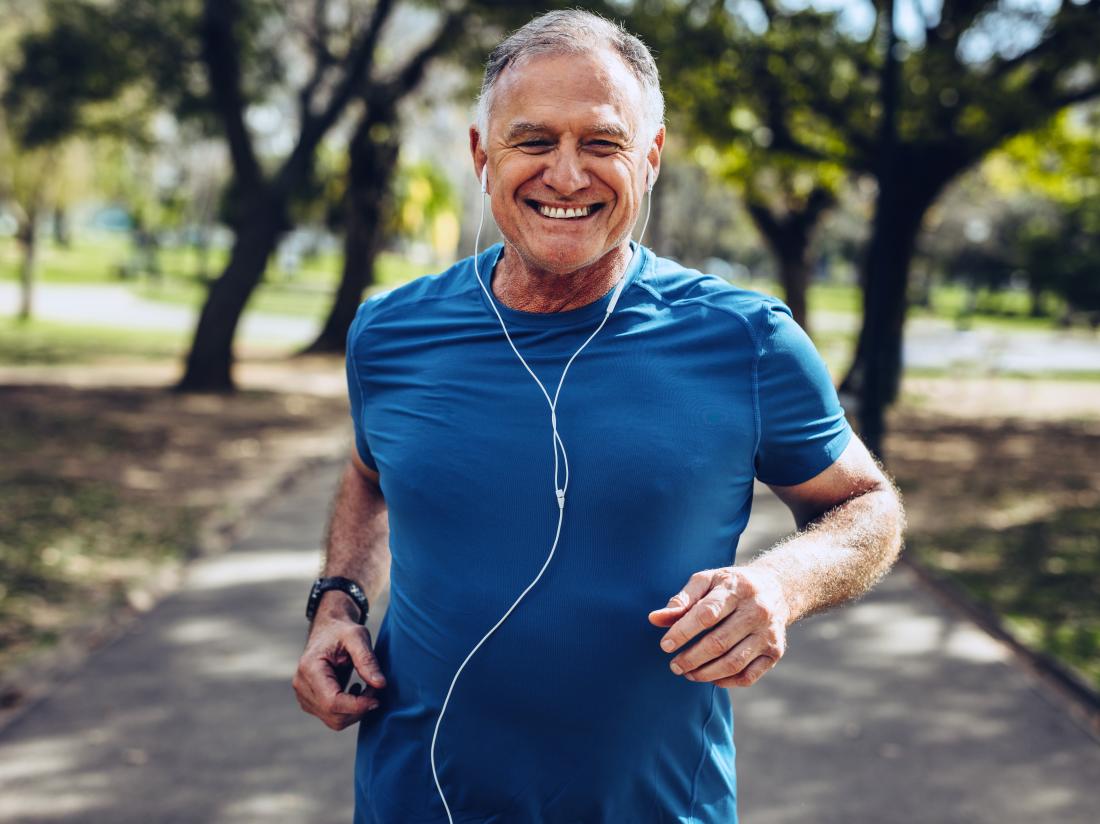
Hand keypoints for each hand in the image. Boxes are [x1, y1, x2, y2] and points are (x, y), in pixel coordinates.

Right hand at [293, 611, 386, 729]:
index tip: (377, 698)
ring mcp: (304, 696)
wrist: (328, 629)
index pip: (332, 702)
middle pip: (334, 715)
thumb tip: (381, 685)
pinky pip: (332, 717)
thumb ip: (367, 660)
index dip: (357, 706)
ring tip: (367, 687)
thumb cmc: (342, 630)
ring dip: (356, 710)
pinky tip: (355, 690)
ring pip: (334, 721)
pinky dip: (349, 710)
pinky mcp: (310, 701)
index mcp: (310, 668)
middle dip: (359, 708)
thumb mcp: (358, 636)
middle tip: (375, 687)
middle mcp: (302, 685)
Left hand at [648, 566, 789, 687]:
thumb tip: (654, 619)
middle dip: (691, 658)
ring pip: (734, 663)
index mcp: (736, 589)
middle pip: (719, 643)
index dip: (683, 632)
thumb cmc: (731, 586)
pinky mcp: (775, 652)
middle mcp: (757, 611)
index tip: (665, 645)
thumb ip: (682, 600)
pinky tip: (711, 677)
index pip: (706, 614)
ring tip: (688, 673)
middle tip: (674, 666)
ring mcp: (768, 634)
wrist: (777, 589)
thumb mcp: (706, 581)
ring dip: (706, 673)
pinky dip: (726, 682)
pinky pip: (748, 676)